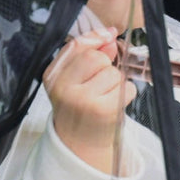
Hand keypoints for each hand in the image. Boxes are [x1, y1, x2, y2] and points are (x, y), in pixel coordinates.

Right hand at [43, 30, 135, 172]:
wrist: (78, 145)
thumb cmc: (78, 108)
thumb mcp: (73, 81)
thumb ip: (89, 56)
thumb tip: (109, 36)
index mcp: (52, 77)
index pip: (75, 45)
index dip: (96, 36)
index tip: (109, 34)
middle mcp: (64, 88)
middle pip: (96, 57)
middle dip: (105, 65)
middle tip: (99, 82)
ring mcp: (84, 99)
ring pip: (114, 73)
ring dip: (116, 82)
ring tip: (104, 97)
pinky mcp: (104, 110)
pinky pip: (127, 87)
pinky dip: (125, 94)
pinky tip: (112, 105)